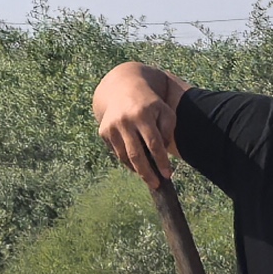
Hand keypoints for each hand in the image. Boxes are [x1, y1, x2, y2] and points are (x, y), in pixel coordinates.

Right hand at [91, 60, 181, 185]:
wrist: (123, 88)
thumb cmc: (150, 103)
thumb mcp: (165, 111)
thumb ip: (168, 130)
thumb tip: (161, 153)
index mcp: (143, 114)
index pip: (154, 143)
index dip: (161, 161)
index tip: (168, 174)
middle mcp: (125, 121)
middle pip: (137, 154)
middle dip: (147, 173)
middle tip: (156, 185)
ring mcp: (112, 127)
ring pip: (125, 156)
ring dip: (137, 169)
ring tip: (148, 175)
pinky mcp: (104, 131)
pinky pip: (118, 153)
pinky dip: (128, 161)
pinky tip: (137, 163)